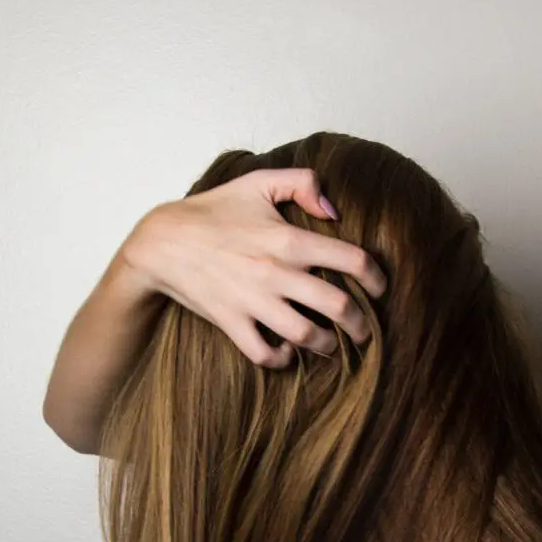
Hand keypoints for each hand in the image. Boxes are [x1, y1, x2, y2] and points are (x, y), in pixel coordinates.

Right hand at [121, 168, 386, 366]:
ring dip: (327, 346)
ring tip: (332, 346)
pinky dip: (282, 358)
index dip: (377, 278)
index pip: (353, 260)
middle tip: (365, 331)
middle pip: (339, 307)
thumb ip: (302, 183)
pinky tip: (288, 350)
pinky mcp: (231, 322)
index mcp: (289, 238)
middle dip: (362, 325)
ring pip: (307, 336)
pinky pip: (265, 354)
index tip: (380, 289)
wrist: (162, 241)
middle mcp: (276, 272)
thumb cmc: (212, 211)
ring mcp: (253, 301)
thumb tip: (334, 211)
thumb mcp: (257, 183)